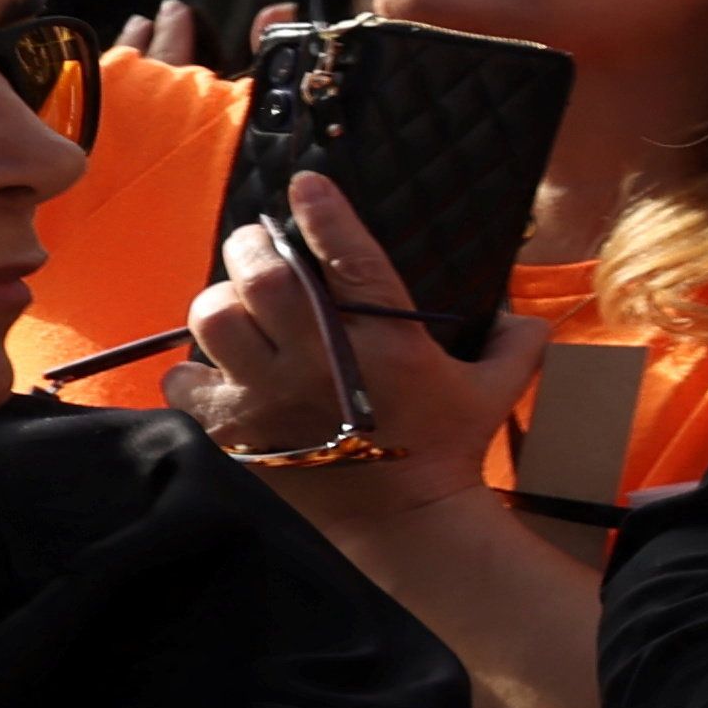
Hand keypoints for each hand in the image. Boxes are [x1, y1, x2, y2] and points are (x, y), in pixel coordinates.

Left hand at [176, 173, 544, 478]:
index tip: (305, 185)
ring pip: (212, 319)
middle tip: (255, 249)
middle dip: (250, 251)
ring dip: (218, 306)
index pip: (349, 259)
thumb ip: (513, 343)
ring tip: (234, 311)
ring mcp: (268, 396)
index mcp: (385, 341)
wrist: (402, 521)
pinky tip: (214, 373)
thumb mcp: (494, 389)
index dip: (325, 214)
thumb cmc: (448, 447)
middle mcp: (321, 360)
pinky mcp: (233, 431)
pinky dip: (190, 372)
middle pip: (258, 277)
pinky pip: (181, 381)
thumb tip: (526, 314)